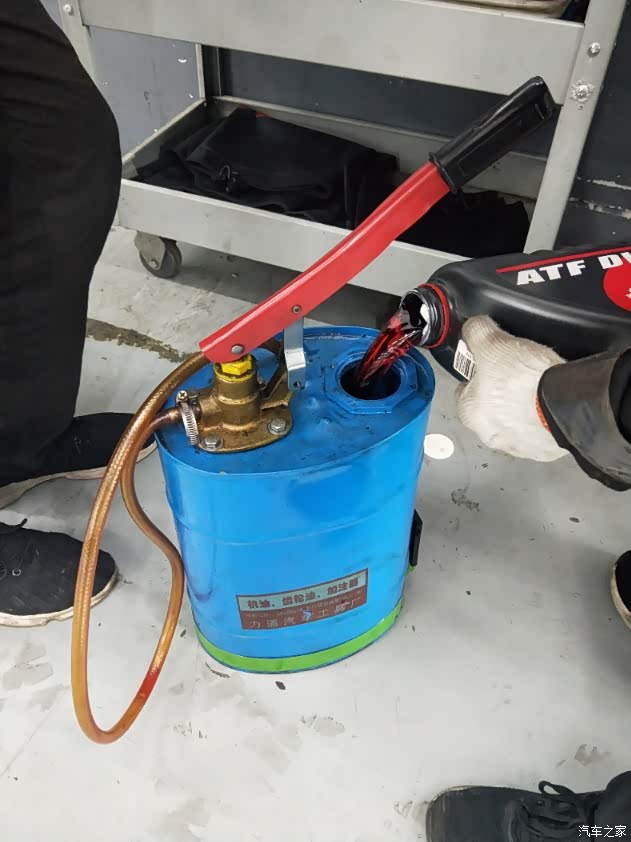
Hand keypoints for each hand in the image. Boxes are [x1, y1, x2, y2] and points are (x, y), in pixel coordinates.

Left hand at [456, 316, 566, 461]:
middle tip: (515, 375)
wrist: (566, 405)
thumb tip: (474, 327)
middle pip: (490, 410)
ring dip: (524, 409)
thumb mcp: (492, 343)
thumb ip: (477, 332)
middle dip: (500, 394)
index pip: (463, 393)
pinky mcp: (546, 450)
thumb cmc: (524, 382)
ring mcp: (520, 446)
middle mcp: (491, 435)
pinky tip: (553, 403)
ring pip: (516, 424)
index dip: (475, 376)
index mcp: (470, 413)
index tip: (486, 367)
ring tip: (538, 387)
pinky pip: (542, 433)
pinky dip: (546, 419)